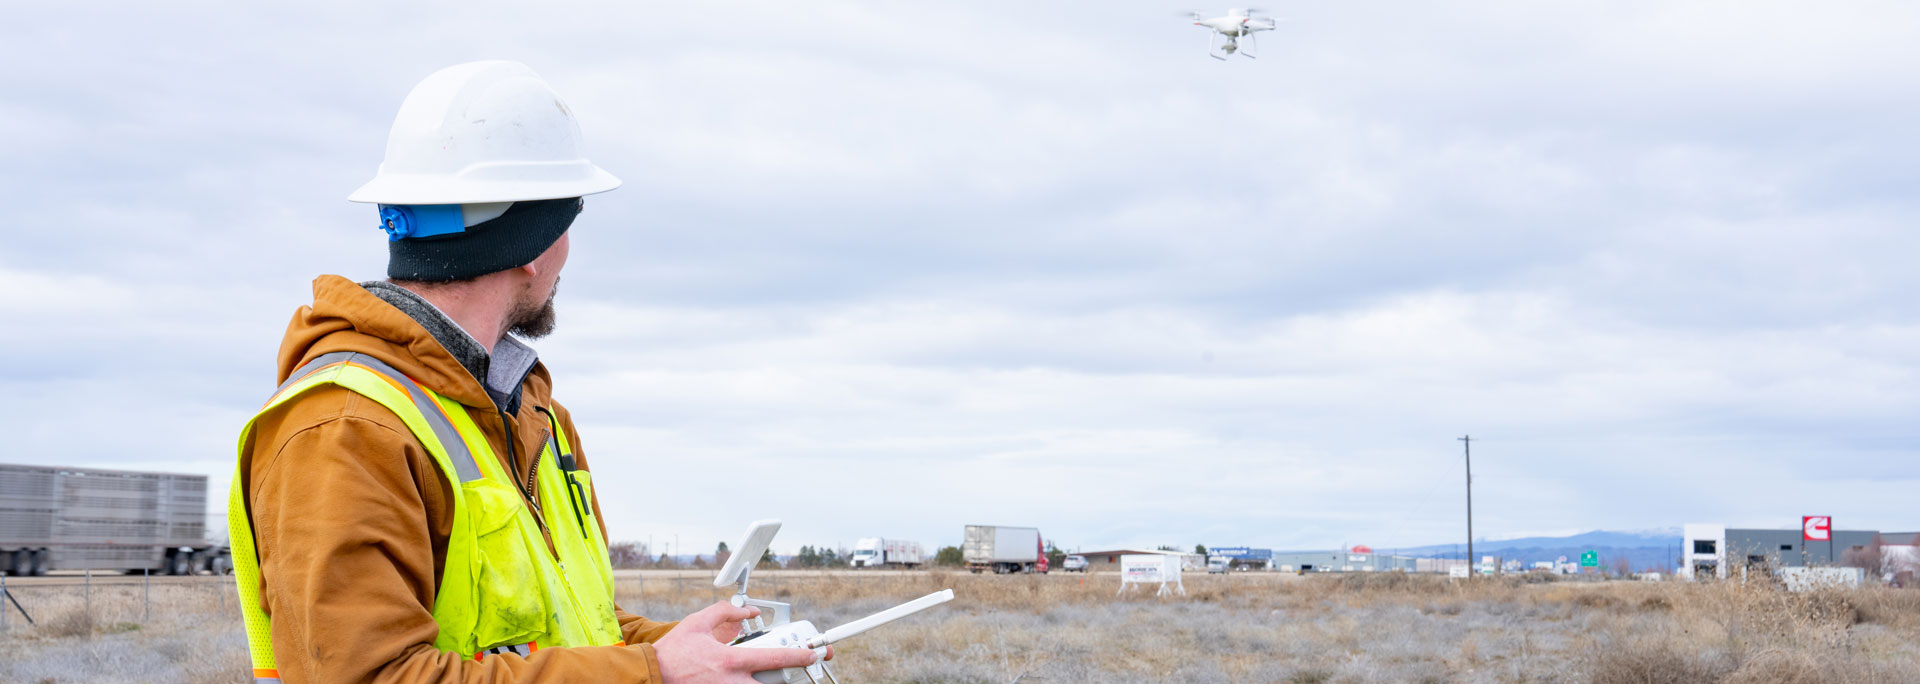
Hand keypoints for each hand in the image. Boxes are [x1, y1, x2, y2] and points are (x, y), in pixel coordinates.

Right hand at [655, 602, 821, 682]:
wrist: (650, 675)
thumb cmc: (673, 651)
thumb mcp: (698, 622)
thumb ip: (726, 612)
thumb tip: (749, 611)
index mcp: (729, 660)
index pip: (773, 658)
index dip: (798, 656)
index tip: (813, 654)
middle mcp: (731, 682)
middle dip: (788, 677)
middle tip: (799, 670)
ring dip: (769, 682)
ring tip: (777, 673)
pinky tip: (752, 677)